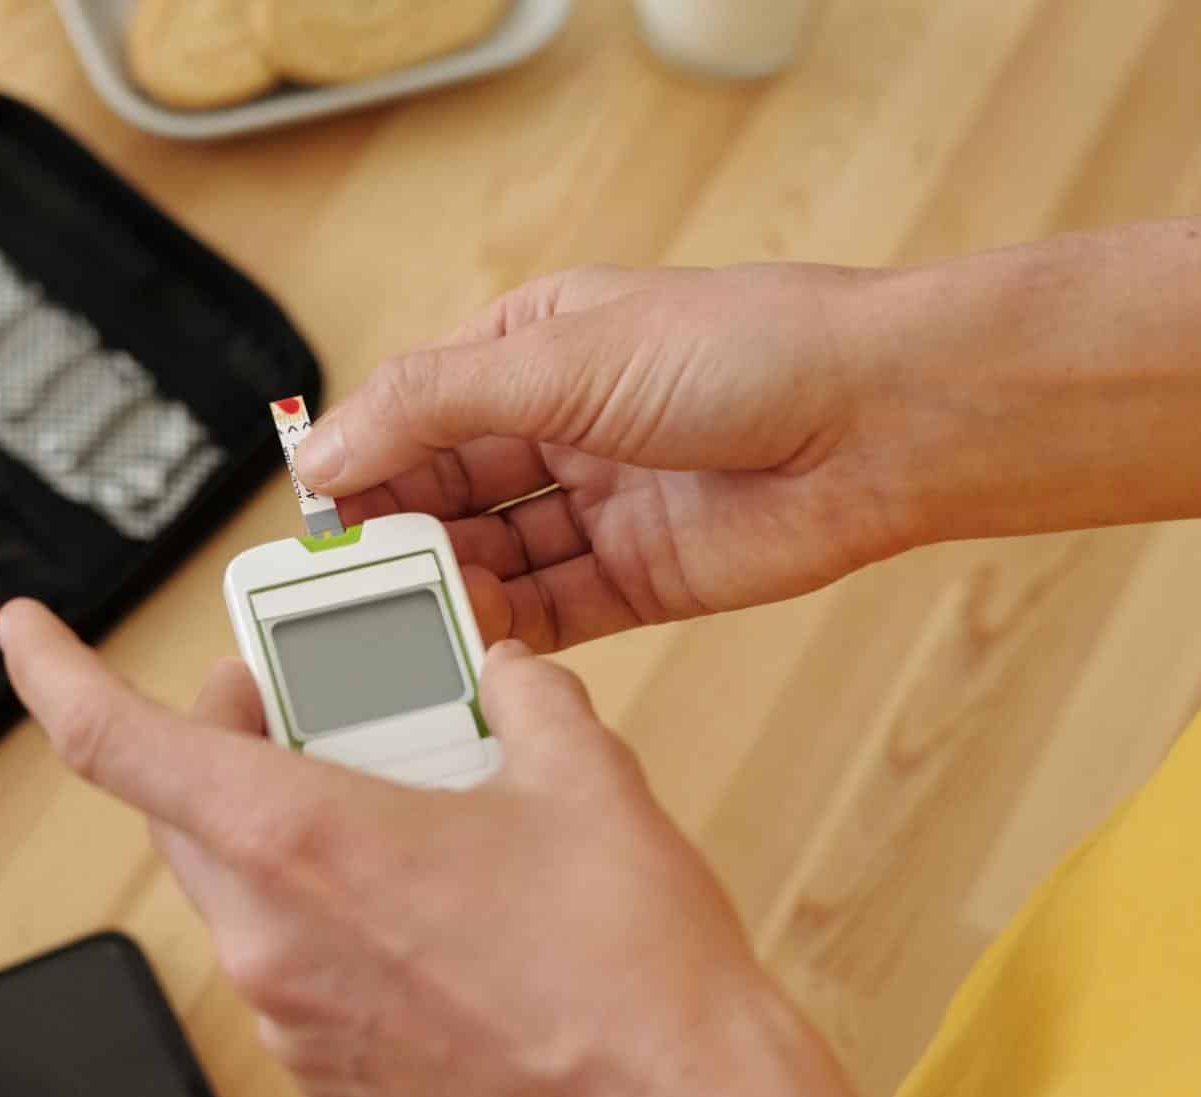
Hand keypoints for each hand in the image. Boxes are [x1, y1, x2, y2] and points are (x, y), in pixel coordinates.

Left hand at [0, 599, 1035, 1096]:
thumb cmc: (626, 965)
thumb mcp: (580, 774)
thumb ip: (521, 692)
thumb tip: (506, 669)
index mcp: (303, 842)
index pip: (114, 744)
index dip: (51, 674)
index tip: (25, 633)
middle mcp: (271, 937)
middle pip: (181, 805)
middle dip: (225, 736)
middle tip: (304, 696)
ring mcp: (291, 1017)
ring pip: (235, 884)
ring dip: (280, 822)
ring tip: (389, 792)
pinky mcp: (328, 1073)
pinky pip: (283, 962)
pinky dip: (318, 907)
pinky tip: (414, 893)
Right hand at [292, 263, 909, 649]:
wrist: (885, 420)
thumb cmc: (747, 350)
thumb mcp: (566, 357)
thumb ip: (436, 405)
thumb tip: (323, 449)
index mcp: (535, 349)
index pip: (417, 410)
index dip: (362, 462)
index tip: (315, 517)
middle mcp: (559, 429)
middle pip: (445, 491)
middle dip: (396, 534)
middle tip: (349, 583)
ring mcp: (599, 507)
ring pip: (490, 558)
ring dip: (446, 586)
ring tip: (403, 619)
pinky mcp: (638, 581)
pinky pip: (547, 613)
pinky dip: (503, 631)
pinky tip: (467, 642)